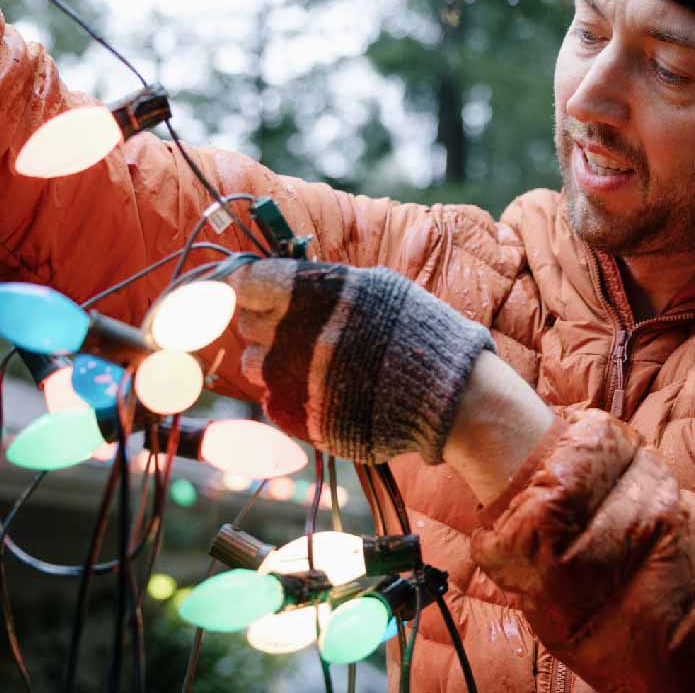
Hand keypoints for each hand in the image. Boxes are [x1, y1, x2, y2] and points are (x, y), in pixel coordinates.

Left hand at [229, 258, 494, 463]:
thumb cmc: (418, 332)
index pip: (248, 280)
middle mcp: (297, 334)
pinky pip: (272, 400)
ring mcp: (294, 380)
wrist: (447, 395)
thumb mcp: (377, 286)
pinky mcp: (298, 417)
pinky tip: (324, 389)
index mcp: (316, 293)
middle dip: (266, 322)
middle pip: (248, 322)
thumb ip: (325, 282)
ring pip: (255, 364)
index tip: (251, 288)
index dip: (247, 284)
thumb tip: (280, 277)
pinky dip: (289, 394)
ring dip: (275, 359)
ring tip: (315, 362)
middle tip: (293, 327)